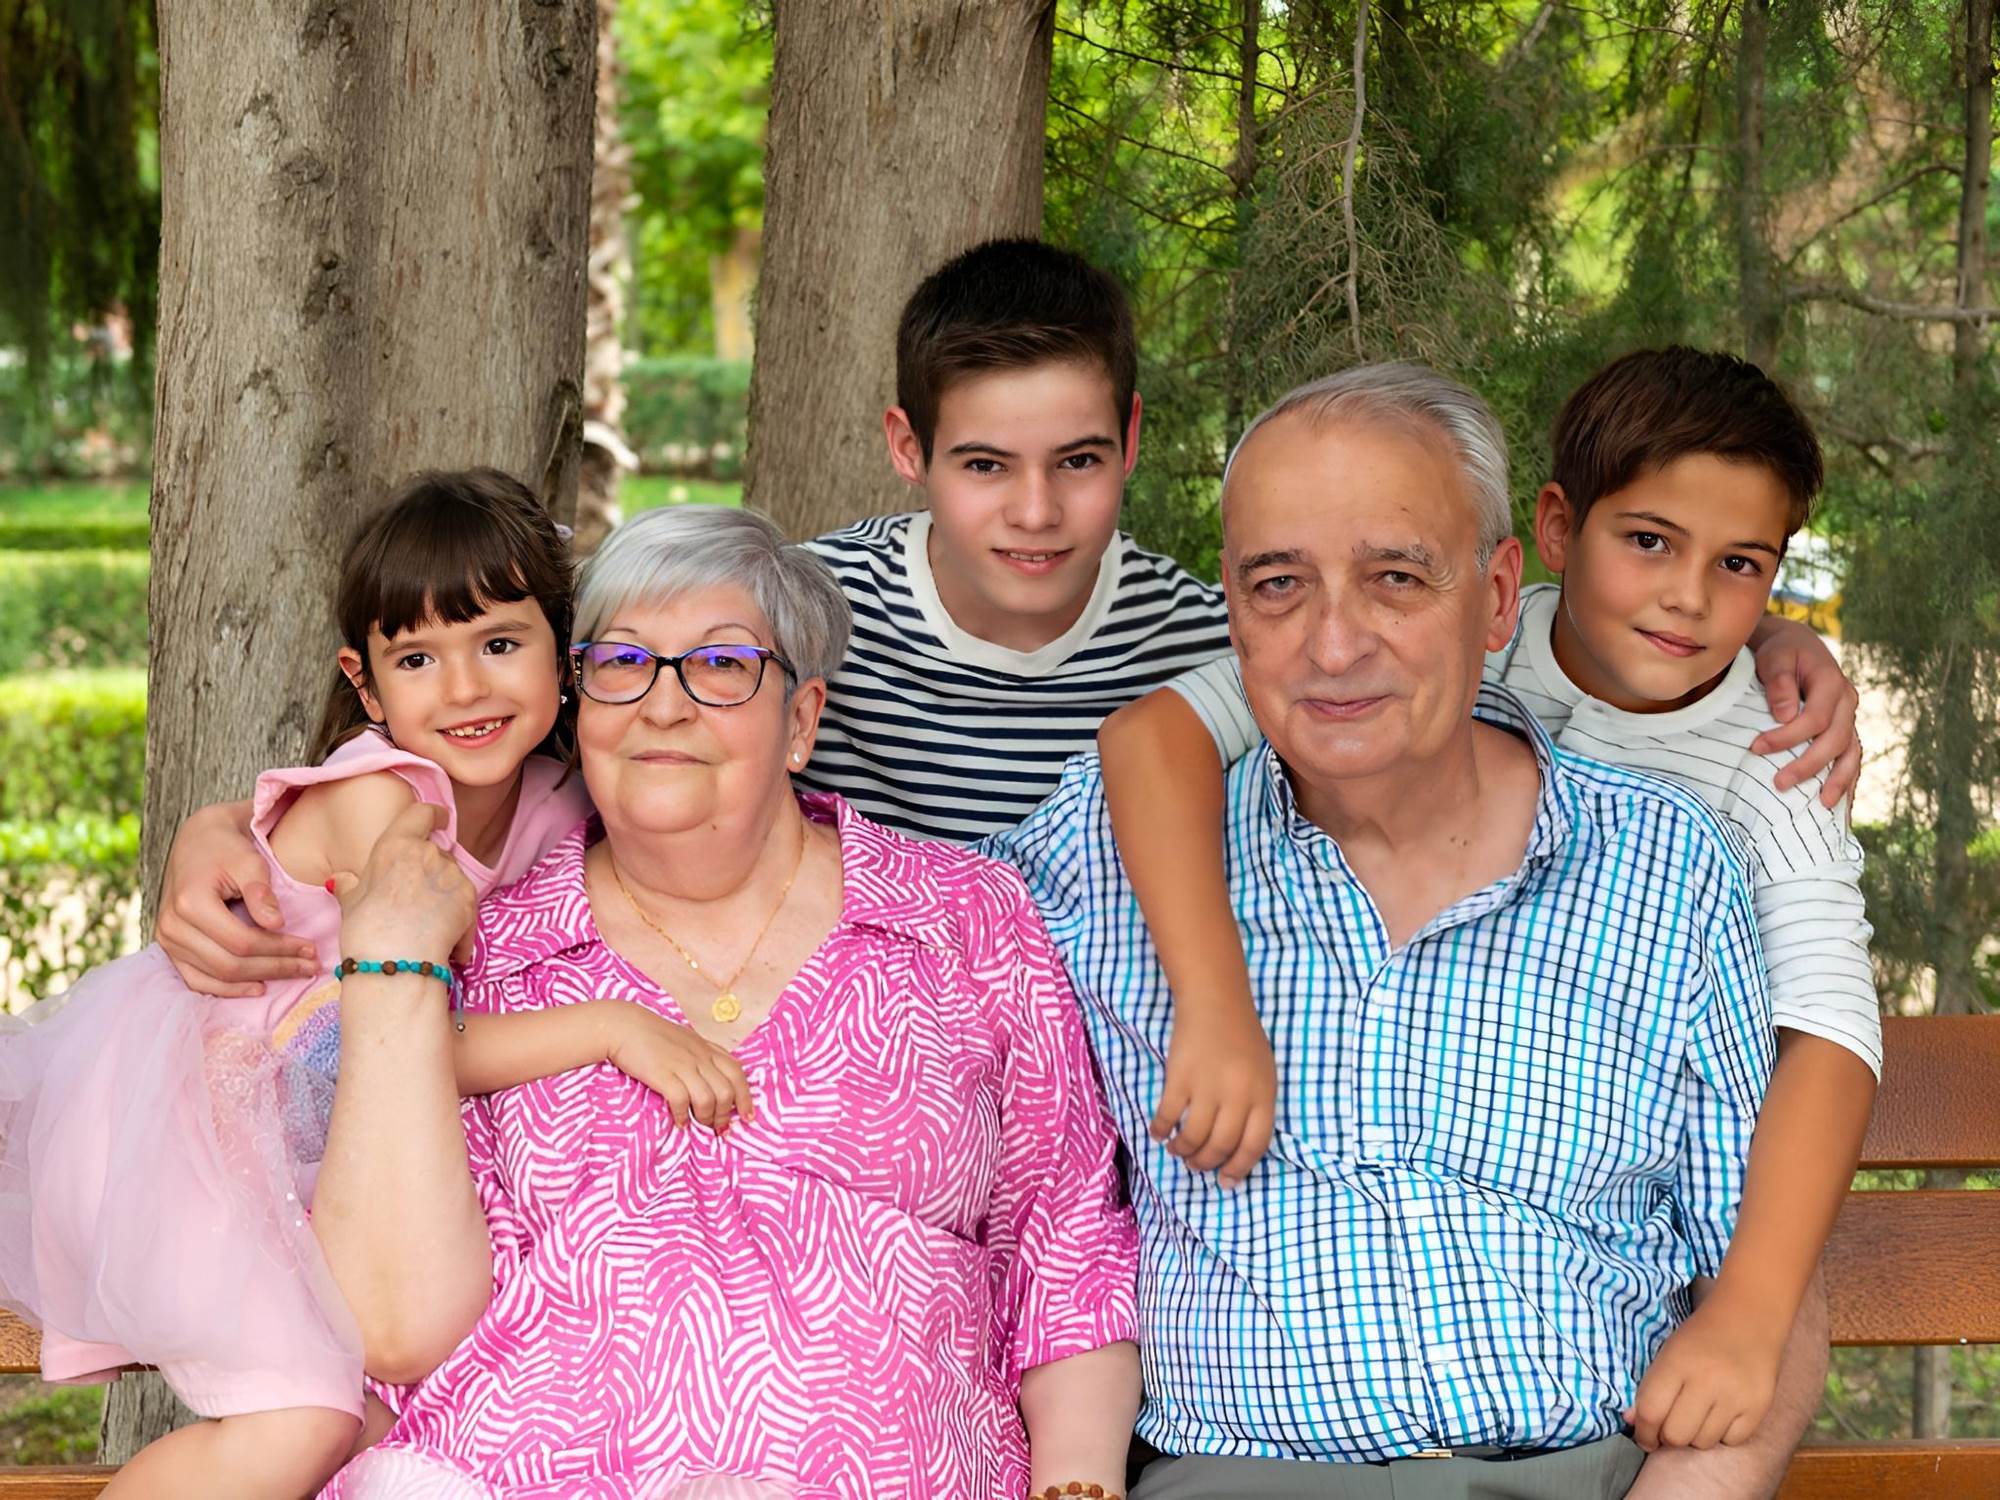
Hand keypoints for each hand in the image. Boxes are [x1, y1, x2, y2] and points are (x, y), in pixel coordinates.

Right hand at [155, 799, 317, 995]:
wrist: (198, 841)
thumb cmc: (227, 848)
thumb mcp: (249, 861)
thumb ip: (260, 892)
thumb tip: (276, 925)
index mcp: (190, 903)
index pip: (242, 942)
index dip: (279, 950)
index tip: (311, 948)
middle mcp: (172, 926)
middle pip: (230, 964)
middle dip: (275, 967)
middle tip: (310, 965)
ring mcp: (167, 941)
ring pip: (215, 977)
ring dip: (256, 980)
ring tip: (293, 974)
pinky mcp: (170, 948)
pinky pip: (196, 979)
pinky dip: (226, 988)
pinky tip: (257, 987)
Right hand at [331, 802, 475, 966]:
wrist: (395, 960)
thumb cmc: (366, 931)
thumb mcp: (350, 903)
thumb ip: (350, 886)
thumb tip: (339, 880)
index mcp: (395, 845)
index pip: (421, 813)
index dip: (433, 814)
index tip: (440, 818)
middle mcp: (427, 853)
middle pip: (438, 854)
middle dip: (432, 874)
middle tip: (418, 904)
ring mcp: (451, 874)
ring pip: (453, 880)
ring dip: (446, 899)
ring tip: (428, 930)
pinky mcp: (471, 897)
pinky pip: (468, 907)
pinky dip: (461, 924)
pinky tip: (447, 946)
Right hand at [595, 999, 753, 1131]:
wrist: (623, 1026)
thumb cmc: (652, 1034)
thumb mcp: (685, 1040)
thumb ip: (701, 1055)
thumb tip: (712, 1079)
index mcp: (707, 1048)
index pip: (737, 1073)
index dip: (746, 1097)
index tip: (748, 1116)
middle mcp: (700, 1057)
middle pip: (727, 1090)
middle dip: (726, 1114)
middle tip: (720, 1129)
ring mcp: (682, 1065)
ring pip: (709, 1098)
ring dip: (706, 1118)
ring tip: (699, 1126)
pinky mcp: (663, 1074)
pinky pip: (681, 1100)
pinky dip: (683, 1116)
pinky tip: (679, 1122)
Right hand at [1149, 997, 1276, 1188]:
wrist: (1216, 1001)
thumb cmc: (1243, 1038)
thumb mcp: (1264, 1074)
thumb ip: (1255, 1107)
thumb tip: (1237, 1149)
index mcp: (1263, 1095)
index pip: (1255, 1145)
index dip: (1240, 1168)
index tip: (1227, 1182)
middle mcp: (1237, 1095)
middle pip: (1222, 1145)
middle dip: (1207, 1163)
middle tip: (1197, 1166)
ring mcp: (1208, 1086)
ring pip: (1194, 1136)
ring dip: (1183, 1151)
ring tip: (1177, 1151)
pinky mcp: (1180, 1077)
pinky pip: (1168, 1115)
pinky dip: (1161, 1130)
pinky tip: (1158, 1133)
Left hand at [1627, 1294, 1783, 1451]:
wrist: (1749, 1318)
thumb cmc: (1701, 1337)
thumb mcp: (1667, 1352)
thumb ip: (1650, 1387)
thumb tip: (1631, 1420)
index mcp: (1676, 1363)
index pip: (1651, 1411)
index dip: (1643, 1432)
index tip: (1645, 1438)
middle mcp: (1706, 1381)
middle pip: (1676, 1435)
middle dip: (1669, 1437)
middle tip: (1672, 1425)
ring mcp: (1735, 1396)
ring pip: (1703, 1443)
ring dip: (1696, 1436)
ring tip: (1698, 1416)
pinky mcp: (1759, 1407)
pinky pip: (1732, 1441)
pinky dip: (1723, 1435)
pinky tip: (1722, 1415)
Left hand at [1747, 616, 1860, 806]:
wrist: (1796, 647)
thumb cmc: (1780, 652)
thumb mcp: (1775, 656)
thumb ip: (1779, 681)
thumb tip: (1785, 714)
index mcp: (1832, 683)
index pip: (1816, 718)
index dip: (1787, 737)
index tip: (1756, 748)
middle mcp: (1848, 702)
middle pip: (1836, 740)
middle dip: (1809, 765)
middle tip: (1779, 783)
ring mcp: (1849, 718)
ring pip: (1852, 753)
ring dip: (1839, 780)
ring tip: (1822, 805)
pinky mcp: (1844, 729)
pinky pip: (1851, 758)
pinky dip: (1847, 780)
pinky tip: (1838, 803)